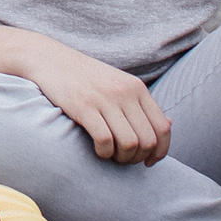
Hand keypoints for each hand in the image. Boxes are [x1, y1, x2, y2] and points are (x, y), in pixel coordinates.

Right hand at [26, 44, 171, 164]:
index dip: (160, 151)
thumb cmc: (86, 77)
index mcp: (137, 88)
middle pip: (147, 140)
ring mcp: (105, 99)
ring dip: (122, 158)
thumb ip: (143, 105)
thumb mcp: (119, 84)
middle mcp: (125, 92)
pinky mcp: (84, 106)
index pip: (163, 128)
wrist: (51, 59)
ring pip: (129, 144)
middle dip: (138, 158)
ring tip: (111, 155)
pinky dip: (104, 153)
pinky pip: (105, 141)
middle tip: (124, 159)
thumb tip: (170, 124)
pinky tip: (98, 150)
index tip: (148, 161)